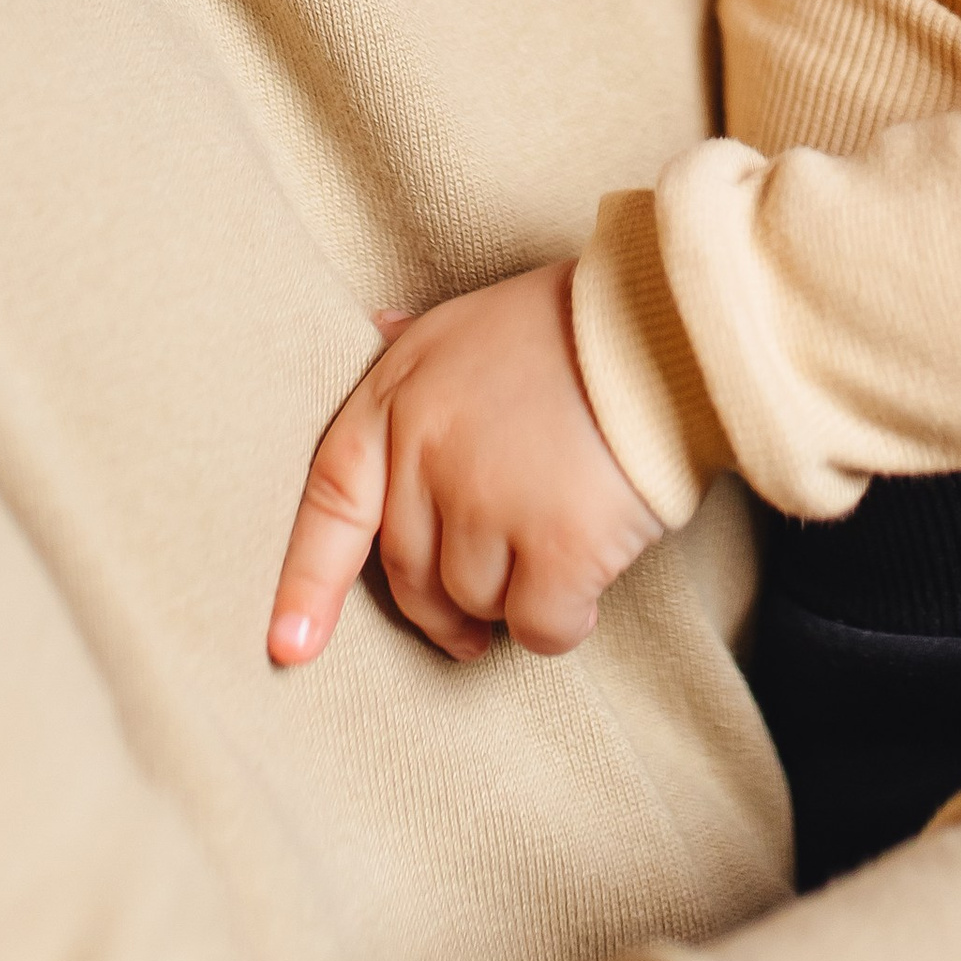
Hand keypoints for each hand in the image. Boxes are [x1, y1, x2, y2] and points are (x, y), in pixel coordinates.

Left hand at [268, 261, 665, 666]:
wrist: (670, 328)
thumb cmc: (577, 323)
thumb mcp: (474, 314)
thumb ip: (417, 343)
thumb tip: (379, 326)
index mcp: (397, 396)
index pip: (330, 500)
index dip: (306, 581)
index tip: (289, 646)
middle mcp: (428, 452)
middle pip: (408, 573)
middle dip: (442, 605)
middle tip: (479, 615)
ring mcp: (488, 501)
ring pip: (473, 605)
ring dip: (512, 599)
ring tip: (557, 550)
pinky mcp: (555, 545)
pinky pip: (537, 628)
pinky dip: (563, 622)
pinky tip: (589, 581)